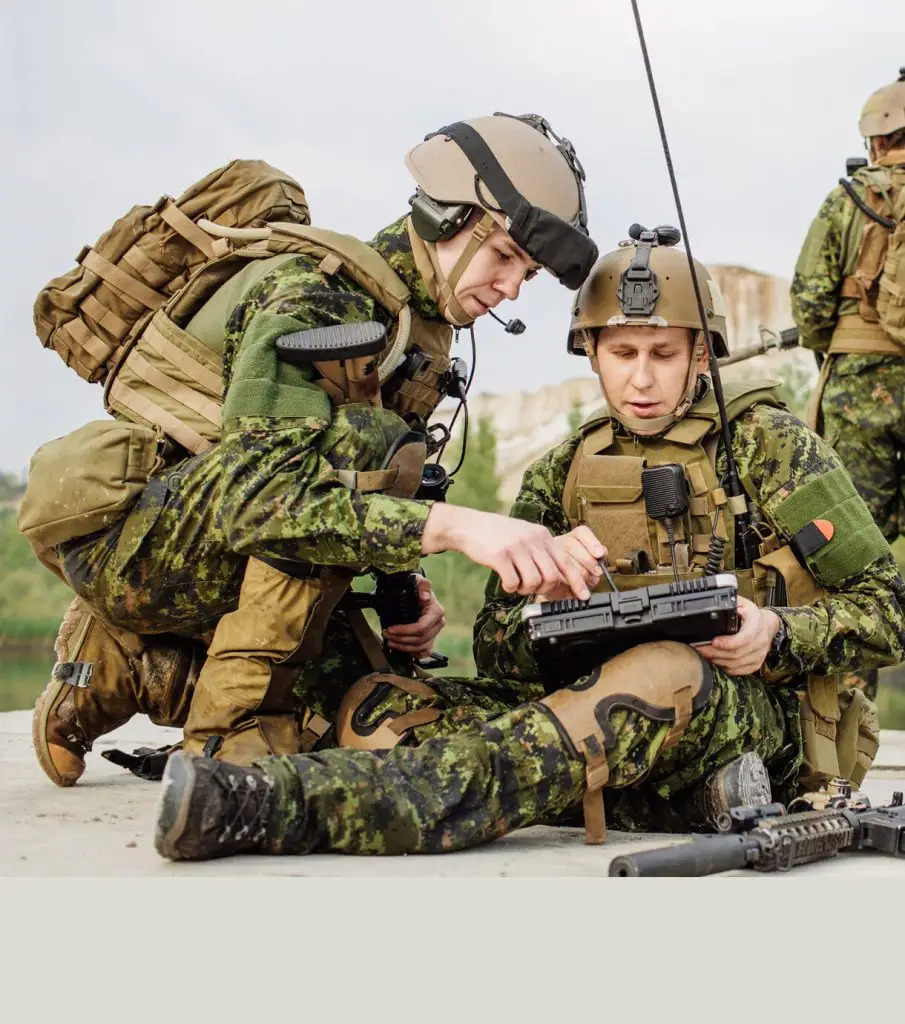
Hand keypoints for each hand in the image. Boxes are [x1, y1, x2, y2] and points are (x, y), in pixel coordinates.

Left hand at [383, 576, 444, 659]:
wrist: (420, 593)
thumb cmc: (418, 588)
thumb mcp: (418, 581)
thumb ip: (423, 585)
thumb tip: (424, 596)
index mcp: (436, 612)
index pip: (421, 628)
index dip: (405, 631)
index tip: (391, 629)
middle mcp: (438, 623)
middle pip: (420, 640)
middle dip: (401, 639)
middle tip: (387, 634)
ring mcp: (435, 632)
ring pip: (421, 648)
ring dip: (404, 647)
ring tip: (390, 641)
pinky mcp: (431, 639)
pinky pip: (424, 652)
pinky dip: (413, 653)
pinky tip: (402, 649)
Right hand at [422, 504, 594, 598]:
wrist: (470, 526)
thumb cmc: (499, 534)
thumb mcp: (526, 535)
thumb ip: (542, 552)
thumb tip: (559, 577)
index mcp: (542, 535)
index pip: (566, 562)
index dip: (577, 581)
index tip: (583, 596)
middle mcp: (532, 540)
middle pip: (551, 576)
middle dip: (544, 590)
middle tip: (532, 589)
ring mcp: (516, 547)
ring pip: (534, 582)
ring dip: (525, 590)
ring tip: (517, 584)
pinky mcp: (499, 556)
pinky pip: (513, 583)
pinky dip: (510, 588)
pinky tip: (506, 583)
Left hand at [695, 596, 780, 676]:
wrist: (767, 625)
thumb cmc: (751, 614)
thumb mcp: (742, 603)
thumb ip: (730, 603)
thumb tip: (714, 602)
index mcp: (756, 624)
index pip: (745, 638)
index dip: (728, 642)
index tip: (713, 641)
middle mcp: (760, 640)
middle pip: (737, 653)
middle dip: (715, 653)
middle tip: (701, 649)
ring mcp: (760, 654)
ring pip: (737, 664)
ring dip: (718, 661)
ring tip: (705, 654)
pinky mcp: (757, 663)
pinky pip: (740, 670)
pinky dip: (727, 668)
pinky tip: (717, 661)